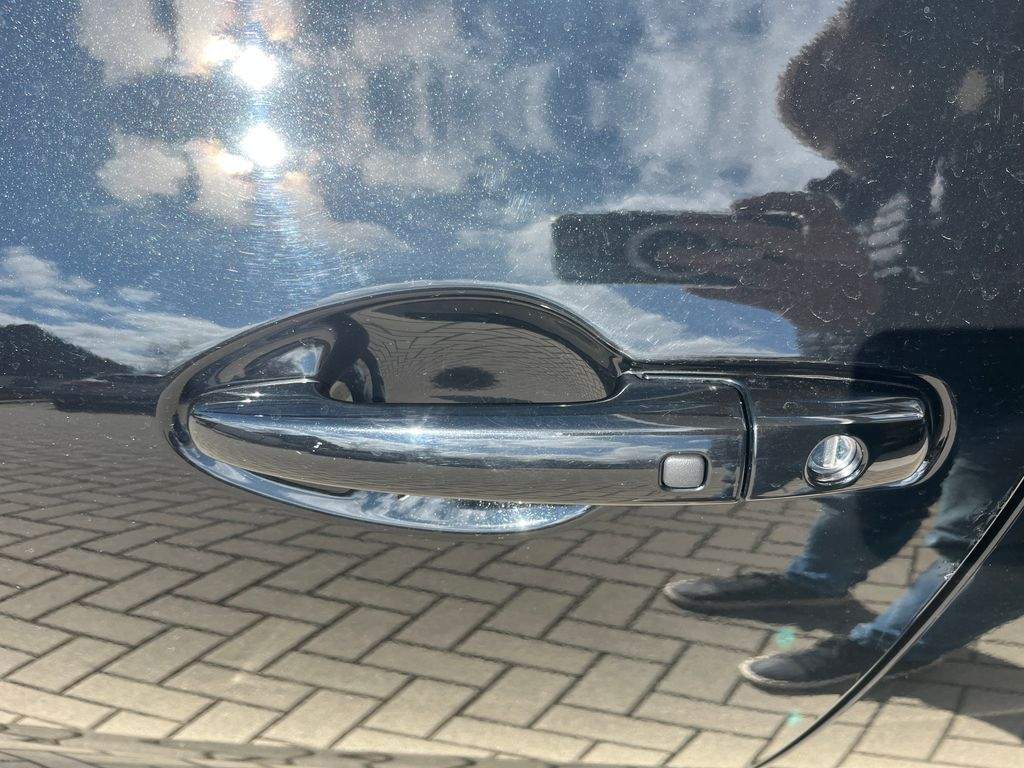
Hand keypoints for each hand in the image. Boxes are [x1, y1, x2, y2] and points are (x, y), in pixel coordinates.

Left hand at [667, 191, 878, 328]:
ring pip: (725, 277)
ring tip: (667, 263)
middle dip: (692, 251)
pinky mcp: (773, 304)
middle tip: (661, 247)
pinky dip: (711, 293)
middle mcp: (776, 265)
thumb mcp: (821, 210)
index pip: (739, 229)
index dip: (708, 225)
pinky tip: (689, 288)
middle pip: (724, 256)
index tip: (681, 220)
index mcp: (788, 238)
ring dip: (696, 270)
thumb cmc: (839, 245)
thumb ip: (780, 201)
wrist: (860, 296)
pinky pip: (735, 298)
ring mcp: (773, 287)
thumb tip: (736, 208)